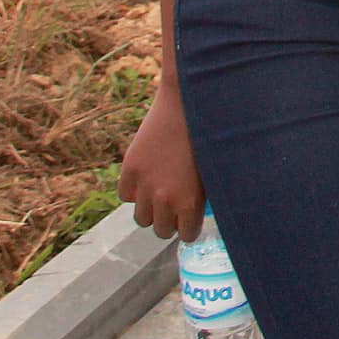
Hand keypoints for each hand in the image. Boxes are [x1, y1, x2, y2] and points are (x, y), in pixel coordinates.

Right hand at [120, 88, 206, 241]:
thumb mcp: (212, 171)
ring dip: (151, 209)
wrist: (186, 103)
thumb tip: (195, 217)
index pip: (185, 235)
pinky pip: (126, 196)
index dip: (189, 226)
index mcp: (190, 202)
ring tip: (161, 192)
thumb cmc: (208, 135)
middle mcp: (165, 199)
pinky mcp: (130, 169)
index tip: (190, 217)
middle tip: (175, 205)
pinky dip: (135, 190)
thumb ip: (202, 198)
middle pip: (161, 231)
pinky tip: (148, 177)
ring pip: (141, 218)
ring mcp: (145, 185)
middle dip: (169, 221)